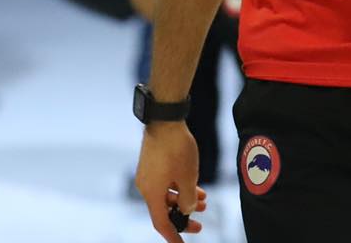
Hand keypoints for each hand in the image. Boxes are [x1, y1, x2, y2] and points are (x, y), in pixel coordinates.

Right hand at [135, 123, 206, 239]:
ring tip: (204, 202)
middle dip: (182, 218)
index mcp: (151, 193)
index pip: (161, 223)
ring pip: (167, 195)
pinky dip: (179, 188)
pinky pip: (165, 184)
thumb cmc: (176, 148)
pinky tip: (195, 186)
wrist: (165, 120)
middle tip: (199, 226)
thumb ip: (187, 199)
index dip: (172, 235)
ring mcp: (148, 175)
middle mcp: (146, 186)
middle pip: (164, 210)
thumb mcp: (188, 178)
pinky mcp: (152, 164)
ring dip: (184, 201)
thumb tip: (186, 210)